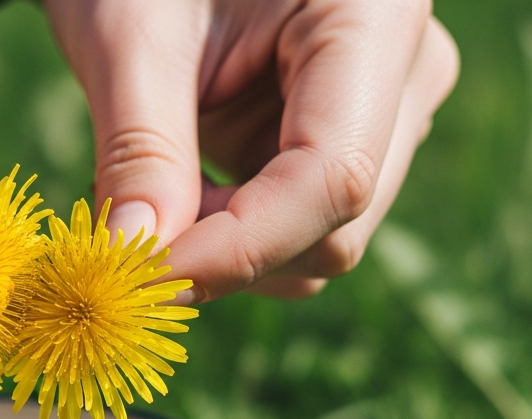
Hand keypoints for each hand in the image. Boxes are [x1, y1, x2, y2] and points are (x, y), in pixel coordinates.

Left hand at [42, 0, 458, 299]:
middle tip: (123, 239)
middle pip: (337, 221)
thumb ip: (139, 149)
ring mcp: (389, 107)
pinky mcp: (352, 137)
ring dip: (225, 249)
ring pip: (321, 238)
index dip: (241, 247)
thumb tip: (133, 257)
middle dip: (226, 252)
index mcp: (374, 11)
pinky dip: (230, 233)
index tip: (145, 278)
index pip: (335, 176)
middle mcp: (407, 66)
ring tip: (147, 191)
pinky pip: (301, 224)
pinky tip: (176, 188)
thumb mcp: (129, 35)